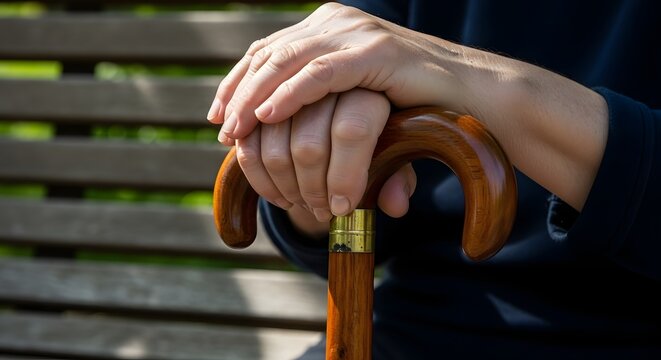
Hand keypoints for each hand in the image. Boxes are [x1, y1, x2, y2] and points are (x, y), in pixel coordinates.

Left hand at [207, 2, 607, 210]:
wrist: (469, 98)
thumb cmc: (412, 105)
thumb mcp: (355, 99)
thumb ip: (320, 100)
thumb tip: (275, 126)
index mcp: (329, 29)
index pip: (268, 51)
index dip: (238, 82)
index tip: (219, 116)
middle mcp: (338, 22)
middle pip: (270, 53)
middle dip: (239, 92)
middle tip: (220, 128)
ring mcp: (356, 33)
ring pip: (289, 61)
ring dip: (256, 98)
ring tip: (235, 131)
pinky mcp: (375, 52)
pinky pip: (322, 73)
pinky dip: (290, 95)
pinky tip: (267, 117)